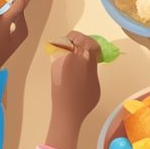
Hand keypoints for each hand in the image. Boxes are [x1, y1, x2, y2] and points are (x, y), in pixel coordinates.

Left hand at [46, 31, 101, 148]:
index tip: (97, 52)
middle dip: (81, 40)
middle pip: (74, 37)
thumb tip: (91, 54)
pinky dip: (67, 53)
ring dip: (73, 45)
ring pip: (65, 43)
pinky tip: (73, 65)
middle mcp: (68, 56)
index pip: (88, 42)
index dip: (93, 45)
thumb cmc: (84, 100)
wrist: (66, 111)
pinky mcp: (53, 66)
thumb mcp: (94, 81)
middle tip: (87, 49)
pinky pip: (61, 52)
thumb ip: (92, 64)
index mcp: (82, 59)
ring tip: (81, 57)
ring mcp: (58, 60)